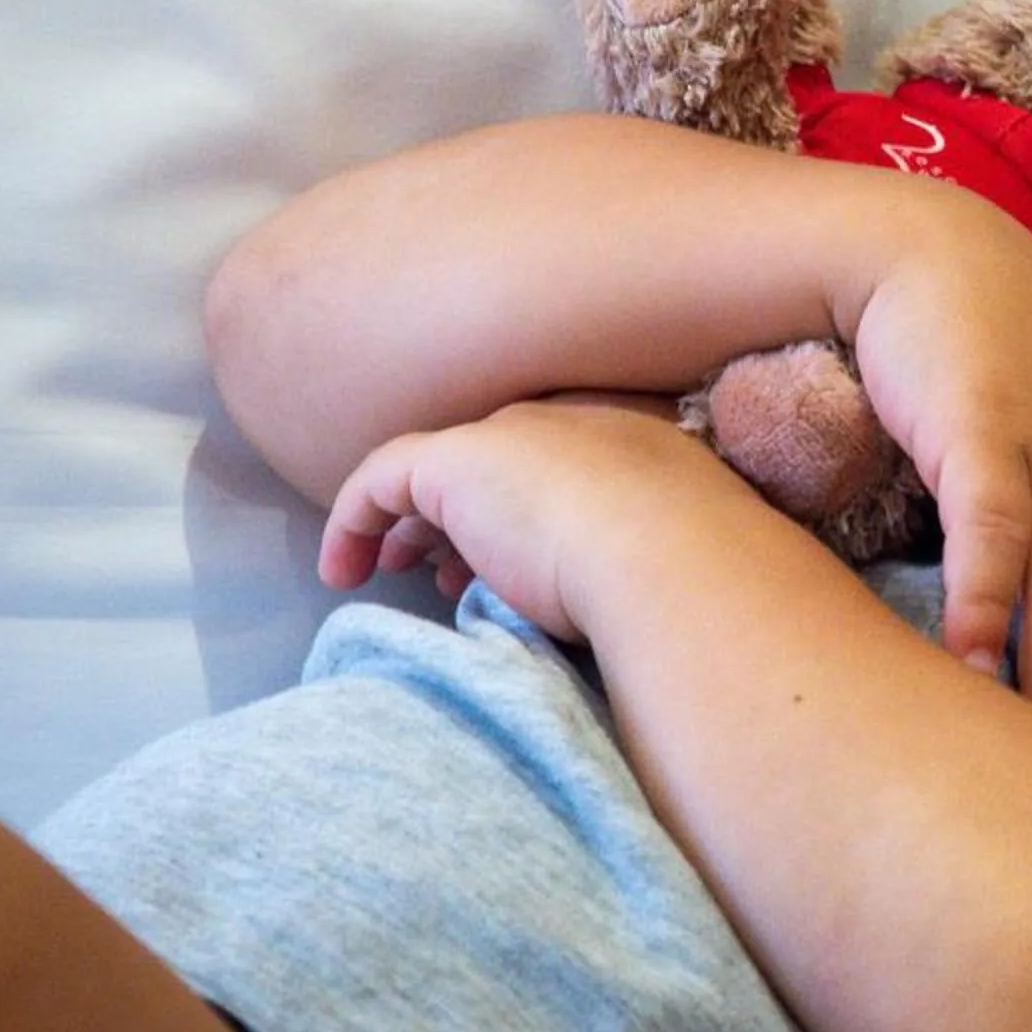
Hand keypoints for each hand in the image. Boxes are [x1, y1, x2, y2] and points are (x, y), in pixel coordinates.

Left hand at [317, 396, 736, 643]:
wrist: (672, 553)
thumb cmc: (687, 577)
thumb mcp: (662, 563)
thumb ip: (628, 565)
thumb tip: (591, 604)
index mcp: (626, 448)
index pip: (549, 472)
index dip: (512, 519)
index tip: (492, 573)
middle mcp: (565, 427)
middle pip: (489, 466)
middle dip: (456, 517)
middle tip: (438, 573)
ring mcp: (511, 437)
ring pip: (436, 471)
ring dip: (411, 521)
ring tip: (390, 569)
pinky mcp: (456, 459)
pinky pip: (381, 481)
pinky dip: (354, 521)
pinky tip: (343, 569)